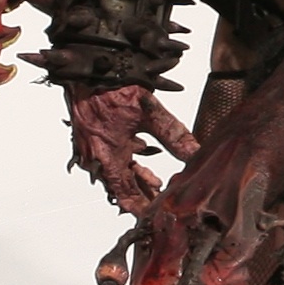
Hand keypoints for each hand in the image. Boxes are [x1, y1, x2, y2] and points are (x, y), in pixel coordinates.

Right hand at [66, 81, 195, 215]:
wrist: (85, 69)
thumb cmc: (111, 88)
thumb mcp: (149, 112)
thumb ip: (174, 136)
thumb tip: (197, 154)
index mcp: (109, 157)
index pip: (127, 197)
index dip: (144, 209)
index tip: (161, 216)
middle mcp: (96, 159)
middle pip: (122, 189)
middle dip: (144, 197)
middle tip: (165, 203)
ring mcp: (91, 151)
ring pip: (117, 174)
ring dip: (137, 181)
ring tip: (158, 186)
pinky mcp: (91, 140)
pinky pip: (110, 160)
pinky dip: (127, 164)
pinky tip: (142, 161)